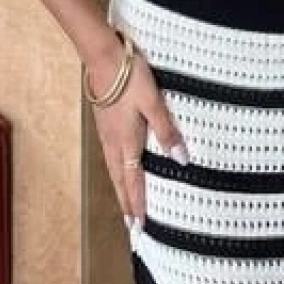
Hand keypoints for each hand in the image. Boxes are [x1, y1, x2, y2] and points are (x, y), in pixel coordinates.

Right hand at [84, 36, 188, 228]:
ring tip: (127, 207)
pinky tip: (121, 171)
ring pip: (114, 170)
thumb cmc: (129, 77)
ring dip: (121, 191)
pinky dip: (117, 173)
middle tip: (132, 228)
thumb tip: (181, 159)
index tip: (140, 227)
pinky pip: (112, 157)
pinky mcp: (105, 124)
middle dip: (127, 205)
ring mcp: (106, 134)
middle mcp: (113, 143)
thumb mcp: (153, 103)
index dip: (137, 205)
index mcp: (126, 142)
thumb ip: (167, 131)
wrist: (102, 55)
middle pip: (120, 181)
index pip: (133, 181)